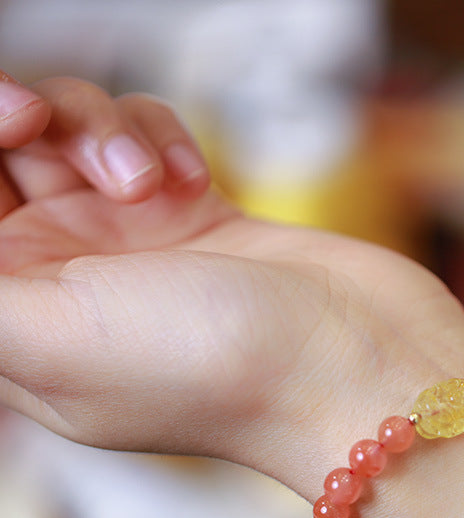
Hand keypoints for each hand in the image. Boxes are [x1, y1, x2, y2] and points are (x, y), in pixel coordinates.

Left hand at [0, 73, 463, 497]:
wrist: (352, 368)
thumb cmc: (213, 369)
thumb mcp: (47, 339)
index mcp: (17, 324)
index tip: (9, 131)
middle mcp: (68, 282)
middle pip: (3, 164)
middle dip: (20, 125)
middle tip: (44, 125)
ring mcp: (136, 245)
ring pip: (72, 134)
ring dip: (101, 133)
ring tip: (155, 188)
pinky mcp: (198, 214)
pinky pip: (144, 136)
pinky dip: (160, 139)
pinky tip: (193, 184)